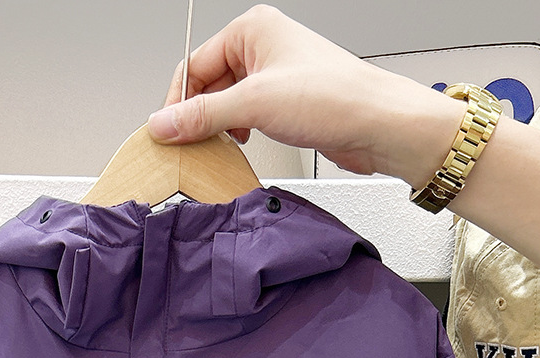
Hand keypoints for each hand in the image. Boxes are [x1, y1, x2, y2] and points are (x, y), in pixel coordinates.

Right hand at [147, 4, 459, 185]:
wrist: (377, 125)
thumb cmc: (334, 98)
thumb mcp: (255, 104)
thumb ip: (203, 116)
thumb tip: (162, 124)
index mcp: (253, 30)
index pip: (194, 64)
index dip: (178, 101)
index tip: (169, 132)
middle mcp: (263, 48)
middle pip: (207, 85)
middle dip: (199, 116)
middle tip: (192, 144)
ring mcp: (274, 76)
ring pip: (225, 103)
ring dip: (219, 128)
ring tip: (222, 144)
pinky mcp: (284, 103)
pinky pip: (244, 117)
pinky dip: (237, 134)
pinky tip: (243, 145)